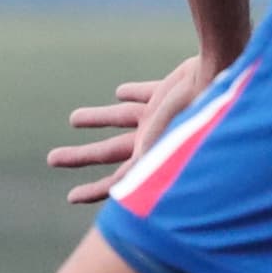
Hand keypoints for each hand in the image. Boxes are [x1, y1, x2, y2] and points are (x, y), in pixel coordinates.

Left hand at [50, 51, 217, 205]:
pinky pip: (142, 94)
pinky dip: (130, 93)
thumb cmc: (193, 112)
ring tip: (73, 120)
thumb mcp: (165, 146)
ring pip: (120, 120)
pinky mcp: (166, 92)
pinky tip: (120, 93)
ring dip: (96, 119)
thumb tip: (119, 196)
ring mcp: (160, 116)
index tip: (70, 198)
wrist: (219, 74)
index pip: (119, 183)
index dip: (95, 192)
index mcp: (153, 157)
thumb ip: (144, 168)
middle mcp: (154, 139)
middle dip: (80, 157)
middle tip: (52, 159)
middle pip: (109, 152)